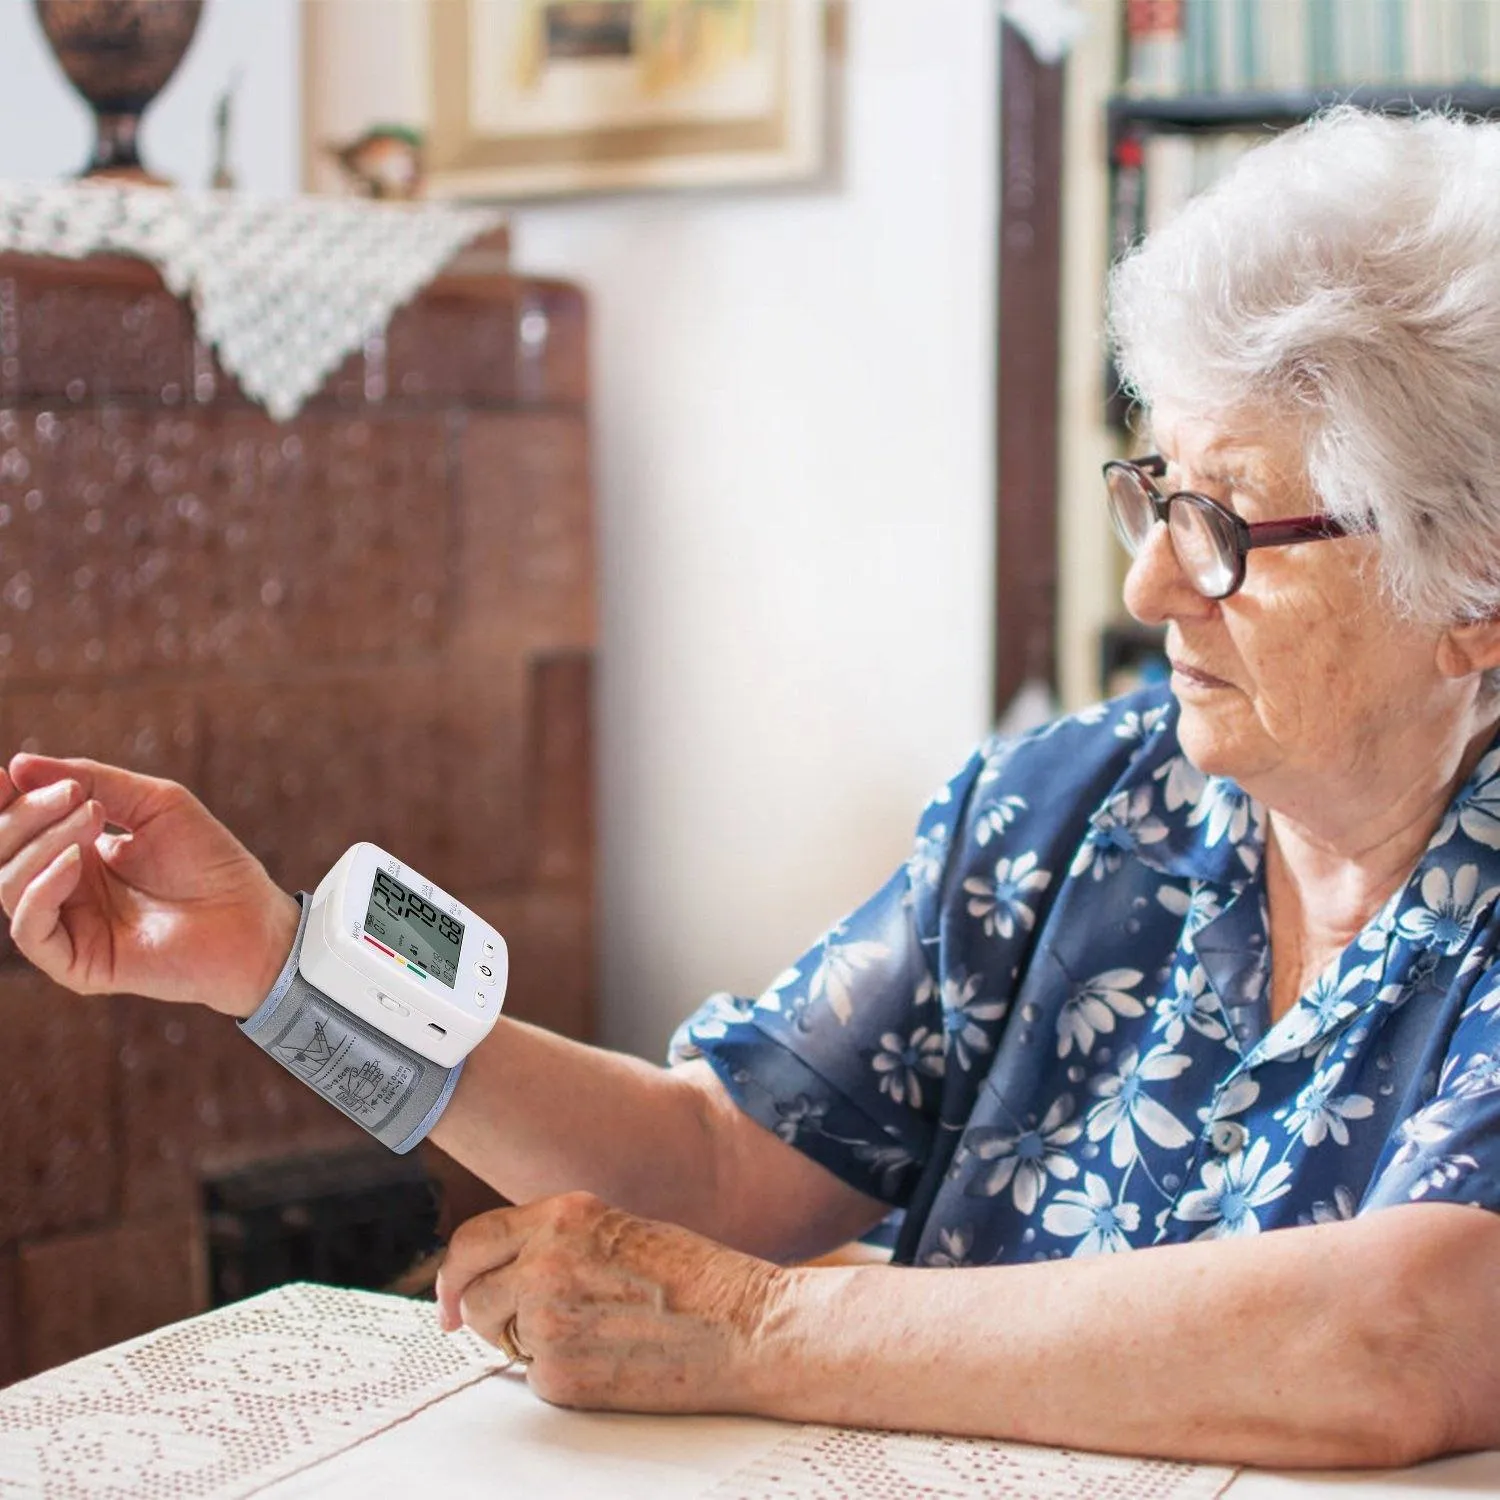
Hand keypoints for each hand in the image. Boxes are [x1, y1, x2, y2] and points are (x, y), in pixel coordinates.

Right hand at [0, 753, 298, 1017]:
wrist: (251, 916)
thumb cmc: (210, 860)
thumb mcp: (153, 803)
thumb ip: (92, 780)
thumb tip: (16, 764)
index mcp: (74, 855)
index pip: (15, 828)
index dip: (4, 802)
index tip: (6, 774)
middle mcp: (62, 891)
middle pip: (3, 853)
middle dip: (26, 814)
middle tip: (71, 794)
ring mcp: (67, 929)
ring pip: (8, 884)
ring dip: (40, 843)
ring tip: (89, 818)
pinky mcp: (77, 964)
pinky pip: (29, 929)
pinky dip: (42, 888)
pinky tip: (77, 860)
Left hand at [435, 1192, 783, 1412]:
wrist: (743, 1327)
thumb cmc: (696, 1277)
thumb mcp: (617, 1228)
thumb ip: (557, 1240)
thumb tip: (504, 1270)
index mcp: (561, 1215)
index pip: (472, 1240)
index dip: (453, 1273)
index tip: (450, 1296)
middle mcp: (544, 1261)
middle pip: (472, 1295)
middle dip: (486, 1314)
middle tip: (513, 1327)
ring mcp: (547, 1320)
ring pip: (501, 1339)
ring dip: (527, 1342)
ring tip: (591, 1334)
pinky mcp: (559, 1373)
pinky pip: (533, 1376)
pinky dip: (559, 1374)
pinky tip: (607, 1359)